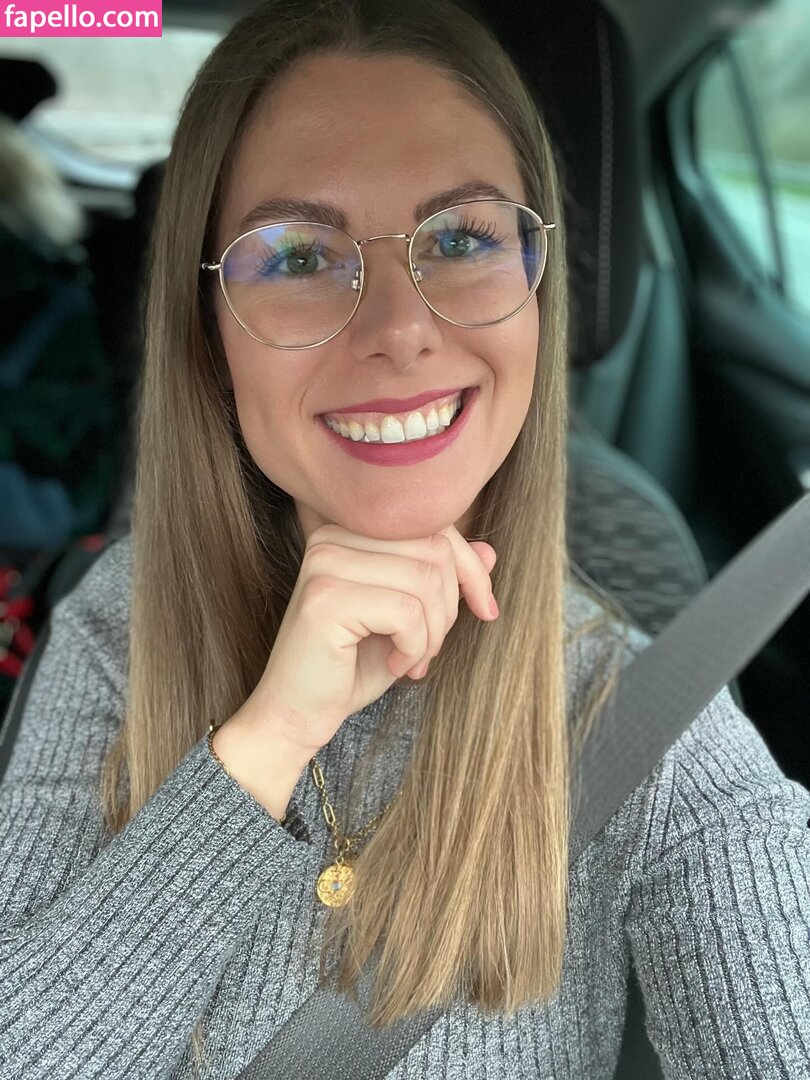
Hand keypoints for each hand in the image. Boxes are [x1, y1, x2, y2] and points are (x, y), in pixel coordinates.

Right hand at [242, 524, 497, 759]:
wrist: (296, 716)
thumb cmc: (351, 667)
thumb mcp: (410, 620)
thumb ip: (443, 580)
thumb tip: (490, 551)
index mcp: (349, 532)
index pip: (432, 527)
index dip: (470, 569)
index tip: (485, 609)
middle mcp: (332, 538)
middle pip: (435, 551)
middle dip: (449, 608)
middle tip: (427, 649)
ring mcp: (325, 563)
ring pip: (426, 580)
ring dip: (433, 632)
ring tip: (411, 660)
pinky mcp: (326, 599)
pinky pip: (407, 612)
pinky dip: (414, 647)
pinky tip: (394, 666)